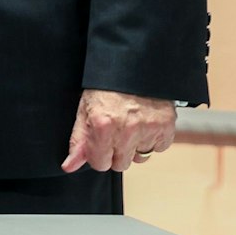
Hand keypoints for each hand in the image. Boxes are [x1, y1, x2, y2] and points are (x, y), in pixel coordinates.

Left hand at [62, 88, 176, 172]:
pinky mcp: (166, 127)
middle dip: (116, 153)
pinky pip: (158, 147)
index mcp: (103, 126)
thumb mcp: (85, 111)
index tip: (99, 144)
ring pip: (140, 157)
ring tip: (130, 125)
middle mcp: (127, 131)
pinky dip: (152, 139)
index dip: (98, 155)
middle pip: (121, 164)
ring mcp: (149, 129)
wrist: (133, 68)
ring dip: (134, 146)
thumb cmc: (105, 89)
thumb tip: (69, 166)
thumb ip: (78, 141)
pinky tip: (144, 123)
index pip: (100, 164)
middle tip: (115, 132)